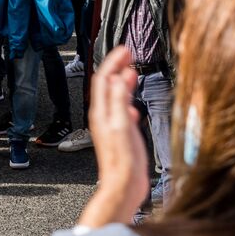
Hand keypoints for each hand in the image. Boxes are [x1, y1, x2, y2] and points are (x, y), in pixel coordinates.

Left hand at [77, 46, 148, 227]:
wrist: (123, 185)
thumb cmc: (122, 160)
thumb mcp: (121, 125)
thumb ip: (118, 100)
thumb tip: (118, 76)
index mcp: (101, 112)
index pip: (103, 79)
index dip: (112, 61)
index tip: (124, 49)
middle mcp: (103, 117)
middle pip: (107, 85)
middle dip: (116, 67)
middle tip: (128, 53)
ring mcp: (111, 125)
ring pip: (114, 97)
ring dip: (122, 82)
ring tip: (131, 70)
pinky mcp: (120, 134)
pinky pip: (122, 112)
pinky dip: (127, 102)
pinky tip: (133, 105)